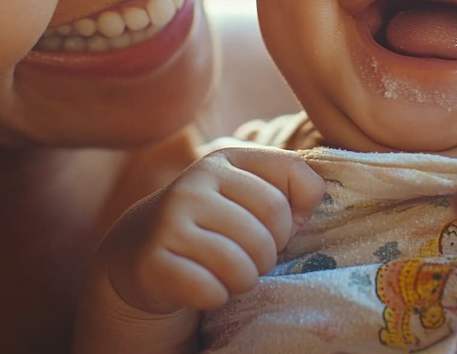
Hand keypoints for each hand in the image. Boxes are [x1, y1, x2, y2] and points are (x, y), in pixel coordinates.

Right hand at [99, 146, 324, 315]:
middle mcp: (195, 183)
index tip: (273, 229)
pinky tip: (205, 286)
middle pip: (270, 231)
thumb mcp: (247, 192)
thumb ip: (290, 184)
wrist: (142, 247)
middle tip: (248, 258)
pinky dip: (216, 297)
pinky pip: (211, 291)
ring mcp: (170, 221)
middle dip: (268, 256)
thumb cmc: (214, 221)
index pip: (295, 180)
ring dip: (243, 280)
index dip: (292, 216)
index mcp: (225, 159)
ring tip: (229, 273)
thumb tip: (314, 201)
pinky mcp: (154, 261)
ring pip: (241, 266)